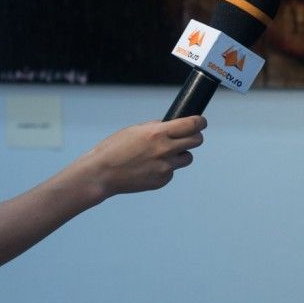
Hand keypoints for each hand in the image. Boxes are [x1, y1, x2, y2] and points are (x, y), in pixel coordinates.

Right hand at [78, 116, 206, 202]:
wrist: (101, 174)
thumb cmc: (114, 149)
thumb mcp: (135, 130)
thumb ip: (156, 127)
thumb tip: (172, 125)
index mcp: (158, 133)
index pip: (191, 125)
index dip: (200, 122)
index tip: (201, 122)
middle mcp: (165, 150)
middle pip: (196, 141)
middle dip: (195, 136)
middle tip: (189, 136)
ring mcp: (165, 167)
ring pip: (187, 158)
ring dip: (181, 154)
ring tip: (164, 154)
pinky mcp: (162, 180)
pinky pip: (172, 171)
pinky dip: (166, 168)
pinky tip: (150, 167)